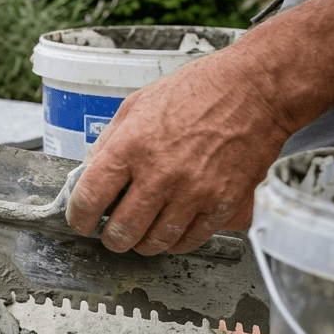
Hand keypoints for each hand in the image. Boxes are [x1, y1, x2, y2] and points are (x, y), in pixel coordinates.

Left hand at [65, 50, 291, 254]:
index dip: (79, 217)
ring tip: (141, 233)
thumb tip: (88, 174)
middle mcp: (161, 173)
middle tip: (112, 234)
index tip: (80, 221)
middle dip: (111, 237)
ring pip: (156, 242)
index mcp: (132, 146)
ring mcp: (195, 191)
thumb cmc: (197, 92)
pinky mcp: (224, 203)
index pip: (90, 198)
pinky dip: (177, 241)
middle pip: (122, 230)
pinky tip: (172, 229)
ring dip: (143, 243)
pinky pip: (192, 239)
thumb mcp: (137, 105)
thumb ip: (109, 142)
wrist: (255, 90)